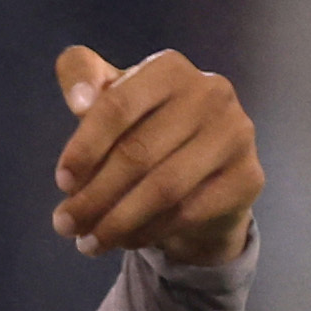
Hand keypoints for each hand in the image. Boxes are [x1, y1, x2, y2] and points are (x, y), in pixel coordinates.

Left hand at [54, 44, 262, 264]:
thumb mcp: (112, 99)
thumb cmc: (149, 130)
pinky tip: (126, 241)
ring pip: (163, 188)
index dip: (84, 147)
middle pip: (138, 152)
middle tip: (65, 224)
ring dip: (118, 222)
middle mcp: (211, 92)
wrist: (209, 174)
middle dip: (95, 195)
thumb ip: (83, 77)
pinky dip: (149, 232)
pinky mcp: (249, 176)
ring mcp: (235, 134)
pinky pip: (188, 212)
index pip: (117, 106)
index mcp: (169, 68)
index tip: (62, 182)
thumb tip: (79, 100)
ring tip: (88, 242)